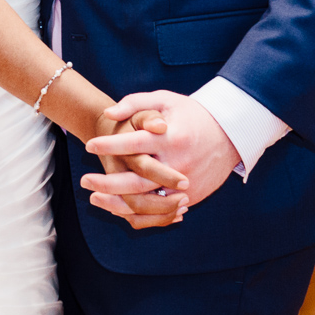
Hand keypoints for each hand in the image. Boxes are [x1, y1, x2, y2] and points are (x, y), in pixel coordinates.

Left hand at [83, 91, 241, 216]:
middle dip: (107, 182)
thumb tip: (109, 113)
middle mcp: (177, 163)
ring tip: (95, 197)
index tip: (89, 145)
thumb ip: (135, 103)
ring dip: (117, 203)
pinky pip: (161, 213)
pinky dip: (139, 214)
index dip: (110, 145)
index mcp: (171, 137)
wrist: (230, 133)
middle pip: (137, 180)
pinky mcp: (191, 196)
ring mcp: (185, 184)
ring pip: (146, 203)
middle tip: (85, 180)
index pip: (134, 143)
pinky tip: (119, 208)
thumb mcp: (165, 100)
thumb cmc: (192, 113)